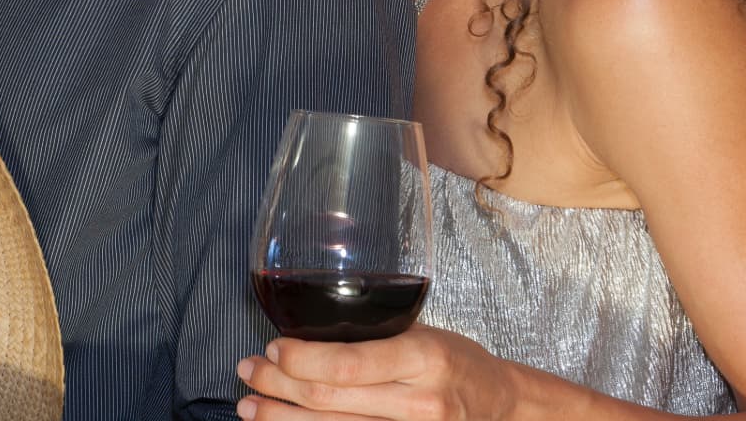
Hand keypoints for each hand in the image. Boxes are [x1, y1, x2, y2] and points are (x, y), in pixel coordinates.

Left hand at [236, 326, 512, 420]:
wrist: (498, 405)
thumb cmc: (453, 362)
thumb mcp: (421, 333)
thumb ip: (372, 338)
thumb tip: (301, 337)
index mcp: (424, 357)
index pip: (348, 364)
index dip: (301, 360)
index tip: (273, 348)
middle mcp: (421, 403)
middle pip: (331, 401)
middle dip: (278, 386)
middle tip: (247, 371)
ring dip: (281, 419)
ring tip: (249, 407)